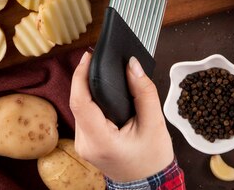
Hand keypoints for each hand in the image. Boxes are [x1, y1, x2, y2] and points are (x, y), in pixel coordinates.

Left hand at [69, 51, 173, 182]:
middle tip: (99, 60)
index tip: (88, 57)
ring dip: (90, 90)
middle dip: (87, 79)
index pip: (80, 102)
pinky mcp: (85, 142)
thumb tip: (132, 64)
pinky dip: (93, 101)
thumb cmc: (152, 158)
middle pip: (78, 102)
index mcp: (100, 141)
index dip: (80, 75)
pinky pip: (84, 115)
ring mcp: (82, 144)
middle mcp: (85, 143)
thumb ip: (143, 91)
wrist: (149, 183)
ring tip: (105, 75)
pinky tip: (104, 93)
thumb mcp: (155, 123)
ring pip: (80, 107)